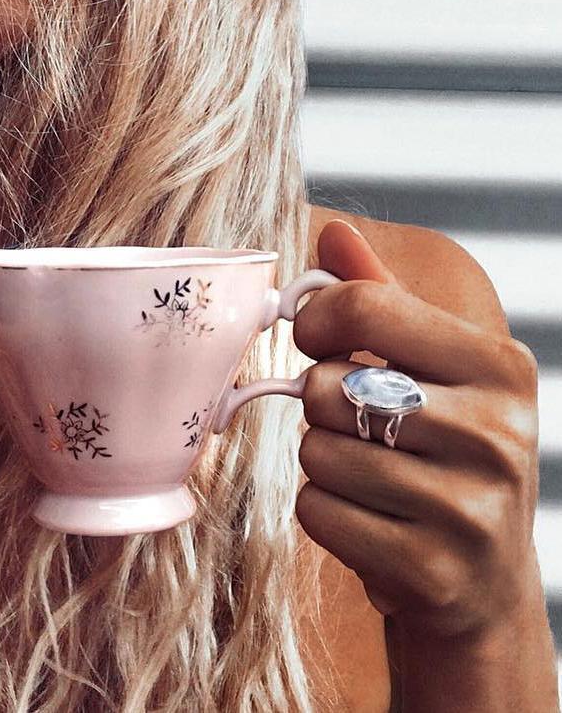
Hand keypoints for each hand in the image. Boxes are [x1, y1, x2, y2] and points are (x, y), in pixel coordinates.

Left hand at [292, 219, 540, 641]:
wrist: (480, 580)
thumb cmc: (441, 452)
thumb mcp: (428, 367)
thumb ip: (379, 296)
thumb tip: (334, 233)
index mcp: (498, 364)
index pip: (365, 306)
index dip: (315, 321)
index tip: (316, 340)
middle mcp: (498, 431)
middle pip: (327, 387)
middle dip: (321, 407)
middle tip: (358, 428)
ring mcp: (472, 507)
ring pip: (317, 453)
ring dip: (323, 464)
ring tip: (371, 479)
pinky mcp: (434, 569)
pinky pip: (318, 511)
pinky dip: (324, 513)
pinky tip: (370, 521)